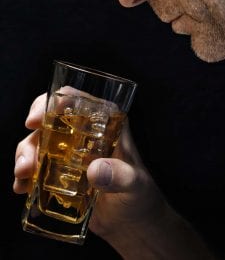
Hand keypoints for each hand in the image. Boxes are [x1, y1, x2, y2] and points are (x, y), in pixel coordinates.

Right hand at [13, 92, 163, 241]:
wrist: (131, 221)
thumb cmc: (140, 195)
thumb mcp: (135, 183)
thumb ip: (120, 175)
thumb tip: (95, 170)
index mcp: (105, 124)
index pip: (77, 101)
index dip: (52, 103)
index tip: (35, 121)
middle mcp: (85, 134)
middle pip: (50, 121)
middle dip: (33, 137)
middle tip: (27, 161)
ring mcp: (70, 154)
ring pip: (39, 143)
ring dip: (25, 156)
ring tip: (23, 177)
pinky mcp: (61, 174)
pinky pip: (37, 167)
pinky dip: (26, 175)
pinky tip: (23, 188)